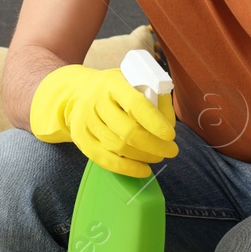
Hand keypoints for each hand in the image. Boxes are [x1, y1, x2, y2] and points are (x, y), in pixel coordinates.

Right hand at [28, 65, 177, 177]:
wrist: (80, 92)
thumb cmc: (116, 90)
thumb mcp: (134, 82)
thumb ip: (154, 98)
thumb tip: (169, 123)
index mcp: (113, 83)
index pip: (136, 104)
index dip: (155, 122)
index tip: (171, 135)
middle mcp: (96, 100)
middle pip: (127, 131)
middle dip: (154, 145)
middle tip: (171, 150)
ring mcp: (85, 120)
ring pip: (117, 147)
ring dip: (143, 156)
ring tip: (158, 156)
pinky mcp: (80, 137)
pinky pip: (104, 159)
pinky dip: (126, 168)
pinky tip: (143, 170)